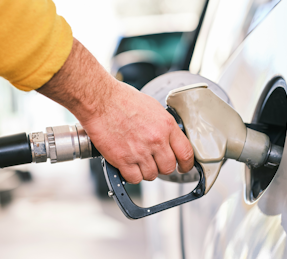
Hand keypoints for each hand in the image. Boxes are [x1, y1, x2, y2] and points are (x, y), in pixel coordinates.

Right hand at [37, 38, 193, 182]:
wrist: (100, 100)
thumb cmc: (122, 99)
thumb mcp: (153, 108)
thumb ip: (163, 126)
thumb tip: (168, 138)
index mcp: (166, 126)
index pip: (186, 153)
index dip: (186, 165)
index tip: (183, 168)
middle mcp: (156, 140)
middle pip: (168, 168)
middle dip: (162, 167)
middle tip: (154, 161)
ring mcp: (140, 151)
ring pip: (151, 175)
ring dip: (145, 171)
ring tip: (137, 160)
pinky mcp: (123, 160)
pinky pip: (134, 178)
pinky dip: (131, 175)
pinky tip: (127, 165)